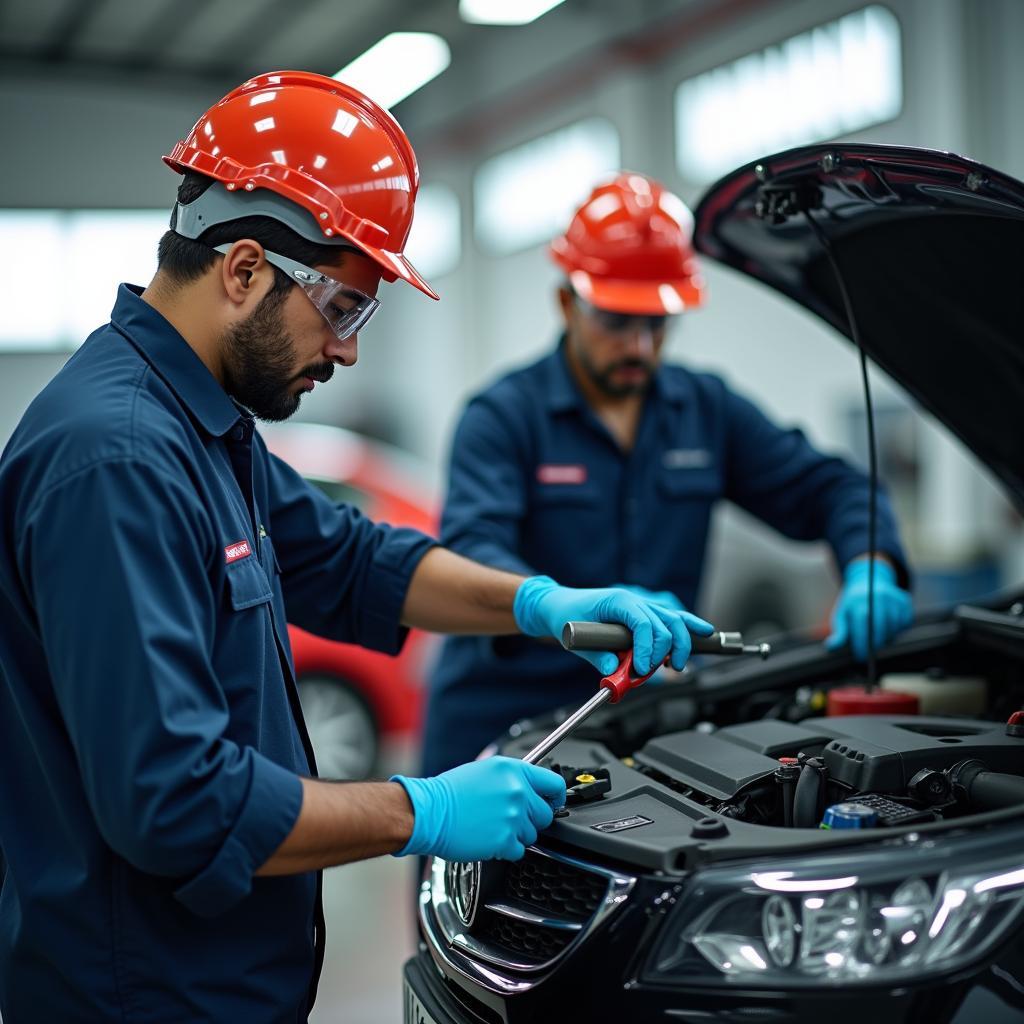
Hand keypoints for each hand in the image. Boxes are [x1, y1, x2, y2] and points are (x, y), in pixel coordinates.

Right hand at [391, 757, 566, 861]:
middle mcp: (517, 792)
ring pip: (532, 835)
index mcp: (514, 771)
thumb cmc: (450, 792)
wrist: (429, 812)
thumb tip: (529, 789)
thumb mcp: (485, 770)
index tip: (552, 803)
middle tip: (511, 819)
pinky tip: (489, 838)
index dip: (555, 797)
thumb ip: (512, 779)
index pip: (554, 784)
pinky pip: (518, 850)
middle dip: (531, 819)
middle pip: (546, 814)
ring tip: (494, 827)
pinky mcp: (504, 840)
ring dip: (517, 835)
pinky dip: (506, 849)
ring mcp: (512, 817)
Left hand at [514, 575, 712, 674]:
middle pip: (665, 623)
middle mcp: (633, 600)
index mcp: (618, 601)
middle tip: (659, 672)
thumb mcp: (575, 639)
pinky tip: (704, 632)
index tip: (641, 670)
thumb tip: (616, 673)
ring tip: (678, 664)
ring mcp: (640, 604)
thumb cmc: (564, 616)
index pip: (643, 624)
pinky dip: (687, 626)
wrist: (557, 605)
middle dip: (667, 650)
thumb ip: (598, 657)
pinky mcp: (643, 612)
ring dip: (681, 642)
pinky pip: (670, 618)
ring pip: (673, 619)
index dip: (647, 649)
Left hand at [825, 559, 912, 659]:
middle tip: (870, 652)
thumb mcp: (842, 615)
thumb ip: (839, 632)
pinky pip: (906, 622)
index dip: (862, 644)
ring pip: (894, 626)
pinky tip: (888, 627)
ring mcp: (892, 597)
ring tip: (878, 637)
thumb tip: (830, 647)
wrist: (869, 581)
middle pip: (880, 627)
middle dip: (875, 644)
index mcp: (858, 600)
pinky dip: (898, 629)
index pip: (862, 626)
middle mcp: (877, 596)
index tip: (860, 656)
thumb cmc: (853, 603)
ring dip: (888, 637)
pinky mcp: (904, 600)